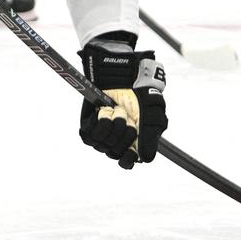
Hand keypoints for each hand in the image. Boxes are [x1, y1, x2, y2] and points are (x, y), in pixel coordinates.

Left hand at [78, 38, 167, 168]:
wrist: (122, 76)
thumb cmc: (140, 95)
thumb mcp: (152, 116)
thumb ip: (150, 138)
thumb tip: (146, 159)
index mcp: (132, 142)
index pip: (126, 162)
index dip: (127, 160)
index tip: (131, 153)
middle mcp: (115, 141)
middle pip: (115, 153)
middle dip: (125, 134)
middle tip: (129, 117)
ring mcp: (101, 134)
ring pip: (103, 144)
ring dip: (114, 125)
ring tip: (118, 111)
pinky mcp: (88, 126)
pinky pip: (91, 134)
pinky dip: (101, 121)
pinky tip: (106, 111)